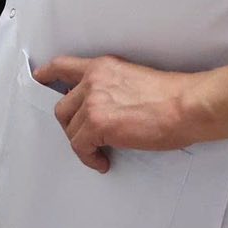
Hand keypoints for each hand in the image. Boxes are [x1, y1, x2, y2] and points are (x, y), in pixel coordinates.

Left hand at [34, 54, 198, 172]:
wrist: (187, 105)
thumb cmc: (173, 97)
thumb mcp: (134, 80)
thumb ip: (112, 88)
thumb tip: (106, 109)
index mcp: (103, 67)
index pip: (64, 66)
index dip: (48, 74)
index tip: (40, 79)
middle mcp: (93, 80)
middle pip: (63, 106)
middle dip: (72, 125)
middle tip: (87, 138)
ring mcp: (93, 101)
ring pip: (70, 129)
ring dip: (82, 144)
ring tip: (99, 153)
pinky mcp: (97, 124)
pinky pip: (79, 146)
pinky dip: (89, 158)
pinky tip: (102, 161)